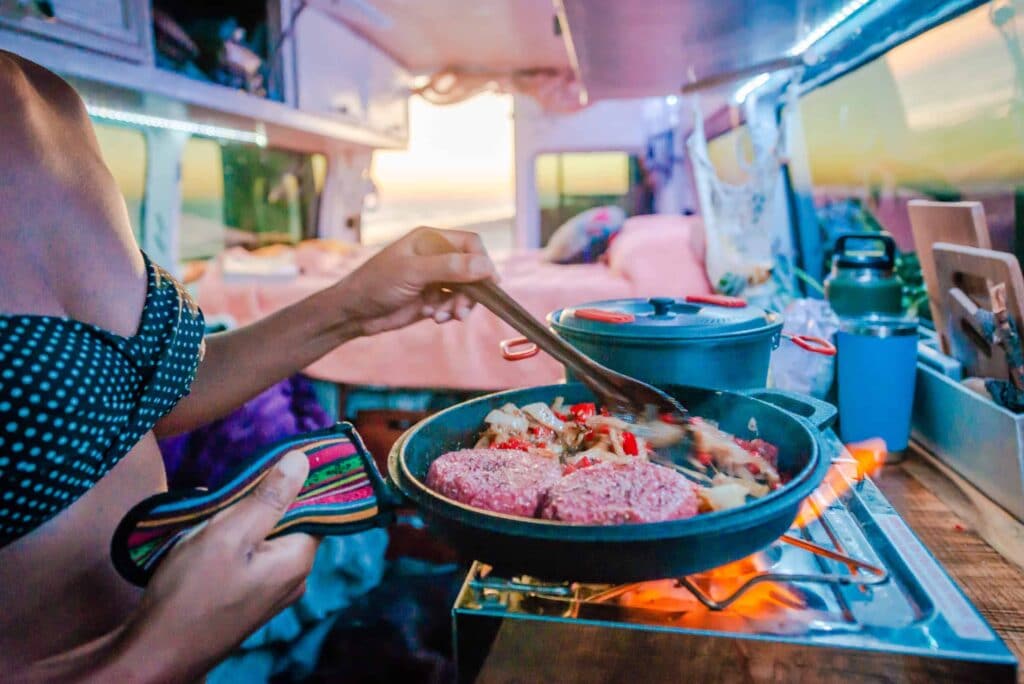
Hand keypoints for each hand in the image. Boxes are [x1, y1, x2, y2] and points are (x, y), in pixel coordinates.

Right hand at [115, 451, 318, 680]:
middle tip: (227, 494)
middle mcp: (293, 578)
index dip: (294, 482)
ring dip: (240, 521)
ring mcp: (269, 592)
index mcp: (298, 560)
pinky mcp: (246, 599)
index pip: (315, 507)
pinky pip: (248, 558)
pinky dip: (231, 542)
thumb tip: (303, 460)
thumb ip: (270, 497)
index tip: (267, 464)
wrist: (155, 652)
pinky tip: (205, 538)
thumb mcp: (230, 533)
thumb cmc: (191, 593)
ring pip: (265, 538)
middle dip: (260, 501)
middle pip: (289, 522)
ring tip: (210, 516)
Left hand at [333, 227, 496, 334]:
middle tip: (461, 309)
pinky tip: (434, 317)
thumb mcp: (414, 272)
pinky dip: (450, 313)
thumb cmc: (376, 283)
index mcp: (431, 240)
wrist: (354, 312)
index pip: (471, 244)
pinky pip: (455, 304)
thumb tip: (487, 266)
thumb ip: (450, 267)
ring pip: (466, 290)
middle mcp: (436, 256)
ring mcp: (435, 278)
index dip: (484, 263)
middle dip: (471, 291)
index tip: (490, 284)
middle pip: (473, 269)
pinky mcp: (433, 298)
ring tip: (443, 316)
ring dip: (460, 305)